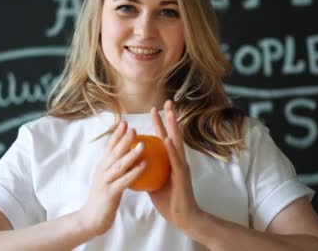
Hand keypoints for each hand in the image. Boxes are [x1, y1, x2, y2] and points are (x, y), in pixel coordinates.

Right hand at [78, 121, 146, 235]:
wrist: (91, 219)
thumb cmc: (103, 198)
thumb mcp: (107, 179)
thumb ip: (114, 167)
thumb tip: (125, 155)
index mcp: (102, 166)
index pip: (109, 147)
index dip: (117, 135)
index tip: (125, 122)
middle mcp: (102, 171)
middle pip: (114, 152)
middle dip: (124, 139)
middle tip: (134, 128)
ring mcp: (105, 181)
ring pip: (119, 165)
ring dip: (131, 154)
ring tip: (143, 144)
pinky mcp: (110, 193)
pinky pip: (124, 181)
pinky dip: (134, 172)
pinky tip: (144, 165)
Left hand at [149, 100, 202, 232]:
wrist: (183, 217)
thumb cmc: (169, 201)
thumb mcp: (154, 181)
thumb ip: (147, 169)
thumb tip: (134, 161)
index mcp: (171, 161)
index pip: (165, 137)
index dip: (160, 123)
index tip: (155, 109)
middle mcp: (178, 160)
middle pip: (174, 134)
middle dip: (170, 117)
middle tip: (167, 101)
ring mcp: (182, 166)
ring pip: (177, 142)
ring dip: (173, 127)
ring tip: (170, 113)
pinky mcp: (182, 176)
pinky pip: (175, 160)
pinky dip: (171, 149)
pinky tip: (167, 139)